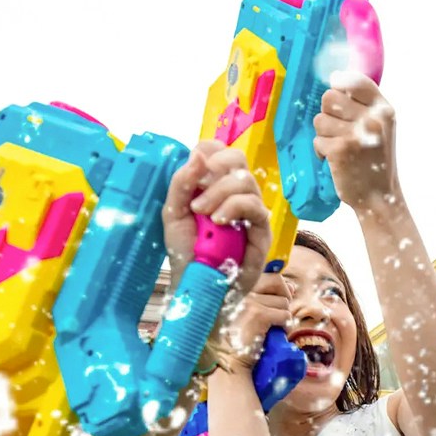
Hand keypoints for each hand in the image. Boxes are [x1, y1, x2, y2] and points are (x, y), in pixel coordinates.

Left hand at [163, 142, 271, 294]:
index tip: (194, 168)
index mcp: (215, 185)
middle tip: (197, 194)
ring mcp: (251, 211)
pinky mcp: (262, 231)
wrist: (195, 284)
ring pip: (245, 181)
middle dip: (215, 168)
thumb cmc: (186, 251)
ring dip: (219, 192)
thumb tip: (198, 154)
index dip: (209, 150)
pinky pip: (254, 206)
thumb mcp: (173, 213)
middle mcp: (235, 194)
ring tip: (202, 213)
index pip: (220, 152)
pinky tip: (219, 221)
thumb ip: (182, 182)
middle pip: (238, 159)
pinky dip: (234, 207)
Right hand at [214, 273, 291, 374]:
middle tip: (279, 315)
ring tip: (270, 330)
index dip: (280, 286)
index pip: (267, 274)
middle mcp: (240, 289)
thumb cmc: (238, 340)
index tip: (282, 298)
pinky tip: (272, 336)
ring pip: (284, 302)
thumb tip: (291, 287)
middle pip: (277, 281)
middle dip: (284, 297)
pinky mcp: (258, 314)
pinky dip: (284, 327)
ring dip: (282, 318)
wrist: (230, 362)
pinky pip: (285, 315)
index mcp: (236, 287)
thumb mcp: (247, 312)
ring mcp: (249, 300)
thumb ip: (266, 296)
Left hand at [314, 73, 399, 216]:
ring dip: (324, 134)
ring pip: (319, 120)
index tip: (337, 87)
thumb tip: (335, 78)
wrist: (379, 197)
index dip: (340, 82)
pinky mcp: (339, 150)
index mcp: (384, 110)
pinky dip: (322, 151)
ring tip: (339, 147)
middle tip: (338, 129)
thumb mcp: (382, 127)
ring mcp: (355, 134)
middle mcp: (372, 119)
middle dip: (328, 113)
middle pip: (329, 97)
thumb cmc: (376, 161)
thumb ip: (364, 104)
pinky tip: (335, 160)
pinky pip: (317, 140)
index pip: (355, 80)